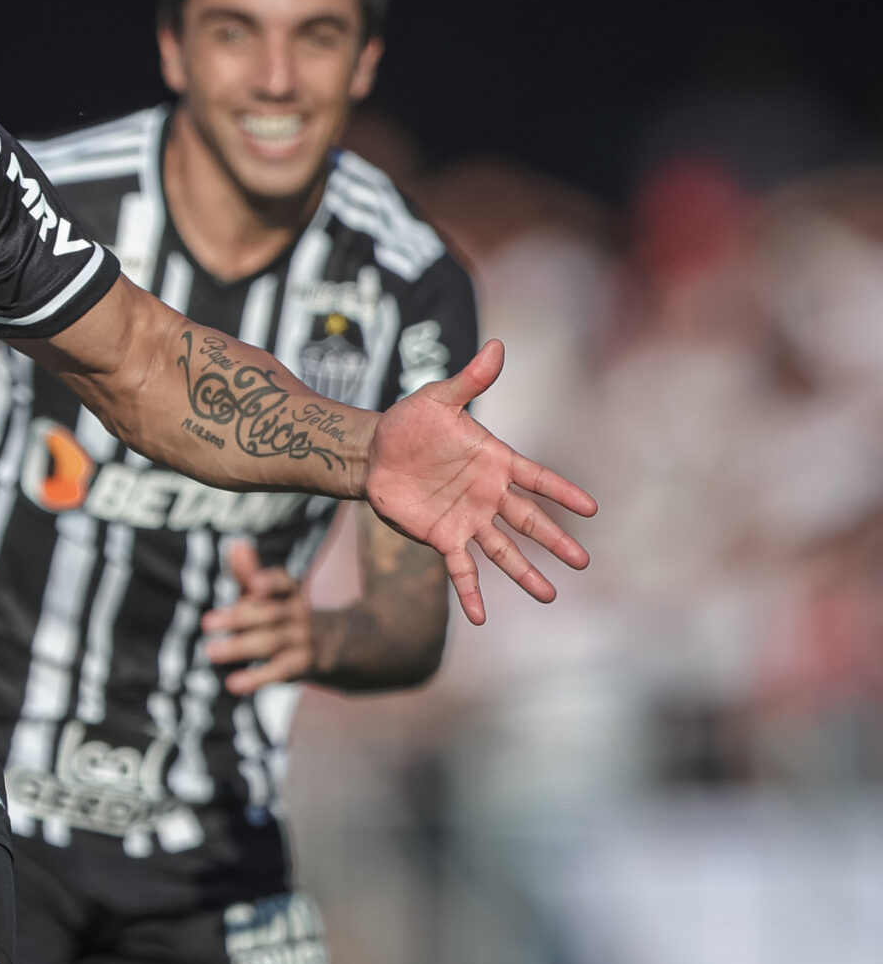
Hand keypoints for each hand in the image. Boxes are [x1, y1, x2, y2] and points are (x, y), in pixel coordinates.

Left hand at [200, 540, 311, 694]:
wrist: (347, 645)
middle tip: (207, 623)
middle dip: (239, 618)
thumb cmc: (292, 616)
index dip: (270, 583)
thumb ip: (249, 573)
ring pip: (272, 642)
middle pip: (270, 615)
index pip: (284, 584)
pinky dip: (257, 678)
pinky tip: (234, 684)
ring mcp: (304, 641)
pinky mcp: (305, 666)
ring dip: (240, 647)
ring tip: (210, 652)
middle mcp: (300, 615)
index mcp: (292, 594)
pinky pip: (281, 671)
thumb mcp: (274, 594)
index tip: (254, 585)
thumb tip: (235, 544)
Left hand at [364, 340, 596, 625]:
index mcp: (494, 461)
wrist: (371, 451)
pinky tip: (480, 617)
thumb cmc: (409, 422)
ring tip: (550, 595)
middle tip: (583, 561)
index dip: (562, 491)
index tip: (592, 508)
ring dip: (525, 573)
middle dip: (555, 540)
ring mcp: (467, 518)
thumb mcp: (438, 398)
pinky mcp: (441, 536)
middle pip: (528, 521)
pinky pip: (460, 568)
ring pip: (503, 550)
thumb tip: (497, 346)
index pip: (537, 478)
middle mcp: (487, 494)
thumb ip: (470, 380)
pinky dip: (470, 592)